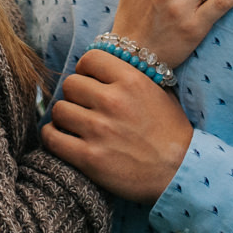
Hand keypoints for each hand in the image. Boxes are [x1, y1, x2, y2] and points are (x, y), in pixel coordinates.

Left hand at [43, 50, 194, 204]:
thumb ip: (132, 77)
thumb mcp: (160, 93)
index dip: (86, 70)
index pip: (89, 59)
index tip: (90, 81)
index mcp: (131, 80)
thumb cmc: (172, 133)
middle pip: (70, 84)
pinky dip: (52, 136)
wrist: (180, 173)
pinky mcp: (88, 157)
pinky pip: (52, 137)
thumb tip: (105, 67)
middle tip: (83, 107)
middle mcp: (112, 101)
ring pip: (59, 109)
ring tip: (74, 124)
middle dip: (75, 95)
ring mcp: (99, 129)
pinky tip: (61, 138)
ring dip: (64, 117)